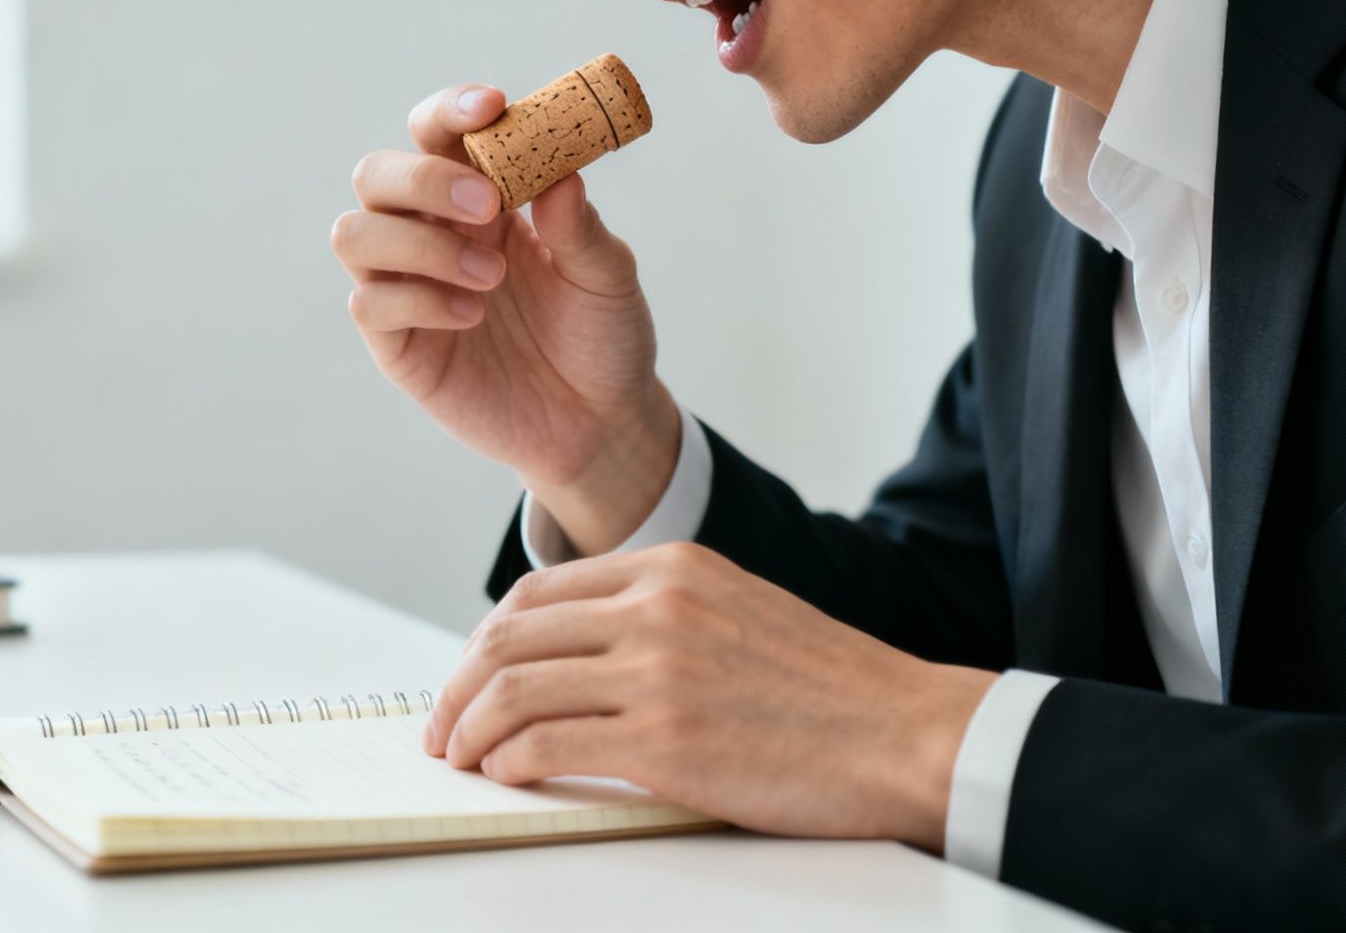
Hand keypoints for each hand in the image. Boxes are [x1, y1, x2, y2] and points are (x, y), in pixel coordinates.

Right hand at [334, 85, 678, 551]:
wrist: (601, 422)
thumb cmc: (601, 335)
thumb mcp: (607, 277)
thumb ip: (580, 227)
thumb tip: (562, 174)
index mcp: (482, 197)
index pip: (438, 134)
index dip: (450, 110)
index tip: (492, 106)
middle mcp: (432, 232)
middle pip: (376, 174)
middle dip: (423, 179)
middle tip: (488, 206)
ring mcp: (407, 287)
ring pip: (354, 234)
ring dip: (418, 244)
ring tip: (490, 277)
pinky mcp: (399, 345)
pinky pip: (370, 304)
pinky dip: (419, 300)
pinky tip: (472, 316)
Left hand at [423, 542, 1000, 850]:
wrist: (904, 733)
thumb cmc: (831, 689)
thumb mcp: (737, 612)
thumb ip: (659, 619)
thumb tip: (574, 659)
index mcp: (672, 569)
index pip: (536, 592)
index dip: (485, 641)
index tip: (468, 679)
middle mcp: (656, 609)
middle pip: (508, 637)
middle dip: (457, 688)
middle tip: (441, 728)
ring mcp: (658, 673)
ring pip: (513, 689)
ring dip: (468, 730)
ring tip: (460, 759)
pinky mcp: (665, 743)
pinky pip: (546, 747)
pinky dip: (507, 764)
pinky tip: (505, 778)